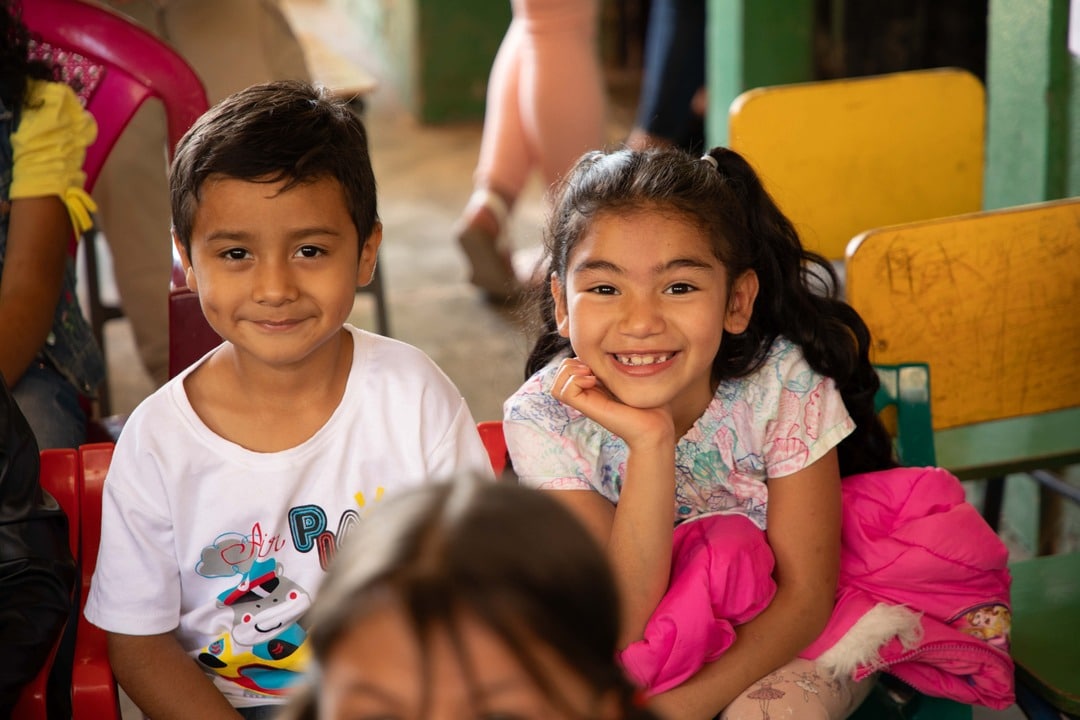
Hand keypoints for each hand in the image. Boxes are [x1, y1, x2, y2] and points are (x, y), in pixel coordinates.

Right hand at [551, 357, 674, 448]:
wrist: (655, 426)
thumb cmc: (650, 403)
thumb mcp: (634, 376)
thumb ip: (623, 364)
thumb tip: (614, 347)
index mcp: (596, 385)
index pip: (571, 365)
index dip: (580, 356)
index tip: (600, 357)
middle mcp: (587, 393)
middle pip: (561, 372)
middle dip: (572, 361)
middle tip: (592, 366)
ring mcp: (586, 402)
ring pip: (557, 383)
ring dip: (570, 371)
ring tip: (590, 372)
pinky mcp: (586, 409)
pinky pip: (562, 391)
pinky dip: (574, 380)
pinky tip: (593, 380)